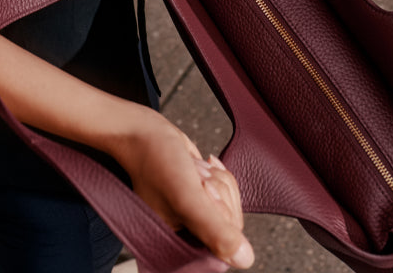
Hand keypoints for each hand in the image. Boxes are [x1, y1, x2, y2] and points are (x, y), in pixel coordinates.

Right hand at [109, 111, 253, 267]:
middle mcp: (188, 238)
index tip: (201, 193)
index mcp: (178, 250)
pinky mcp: (202, 201)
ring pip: (231, 206)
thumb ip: (213, 229)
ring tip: (192, 175)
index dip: (218, 217)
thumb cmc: (156, 162)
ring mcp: (196, 219)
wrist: (148, 133)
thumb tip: (244, 258)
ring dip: (217, 181)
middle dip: (218, 194)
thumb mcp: (186, 197)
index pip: (222, 250)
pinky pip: (228, 192)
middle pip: (231, 225)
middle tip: (194, 181)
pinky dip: (218, 175)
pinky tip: (198, 170)